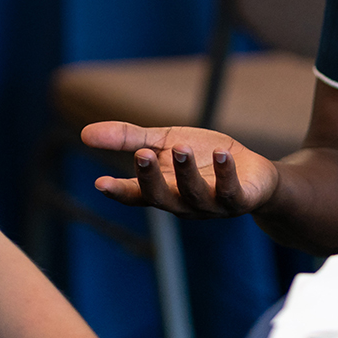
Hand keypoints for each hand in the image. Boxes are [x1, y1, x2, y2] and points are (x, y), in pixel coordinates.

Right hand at [80, 121, 279, 217]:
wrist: (253, 173)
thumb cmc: (203, 159)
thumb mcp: (163, 142)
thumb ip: (128, 138)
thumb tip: (84, 133)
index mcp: (162, 189)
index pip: (135, 195)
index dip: (119, 191)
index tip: (101, 183)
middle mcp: (182, 202)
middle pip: (161, 197)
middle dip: (151, 178)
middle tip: (141, 154)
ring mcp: (211, 205)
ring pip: (194, 194)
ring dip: (186, 172)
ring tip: (181, 147)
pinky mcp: (239, 200)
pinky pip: (231, 192)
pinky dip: (226, 174)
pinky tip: (223, 155)